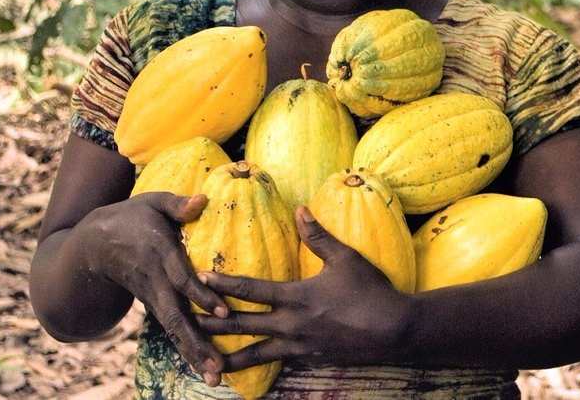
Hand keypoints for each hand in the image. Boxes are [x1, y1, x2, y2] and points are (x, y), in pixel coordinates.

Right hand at [83, 192, 228, 385]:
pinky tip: (202, 367)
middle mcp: (155, 281)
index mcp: (159, 254)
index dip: (201, 295)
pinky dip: (186, 347)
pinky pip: (171, 328)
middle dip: (197, 342)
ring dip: (193, 353)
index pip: (181, 278)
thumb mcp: (151, 202)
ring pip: (173, 328)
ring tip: (214, 376)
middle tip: (217, 365)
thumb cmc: (131, 216)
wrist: (91, 245)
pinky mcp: (153, 304)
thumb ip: (178, 204)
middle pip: (176, 316)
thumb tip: (204, 199)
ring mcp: (152, 296)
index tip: (222, 312)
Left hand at [195, 207, 410, 372]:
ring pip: (255, 354)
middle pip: (243, 325)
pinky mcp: (311, 360)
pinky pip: (278, 364)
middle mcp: (292, 325)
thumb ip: (318, 236)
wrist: (394, 330)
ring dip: (228, 357)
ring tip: (206, 362)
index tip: (199, 278)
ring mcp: (300, 347)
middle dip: (212, 323)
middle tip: (185, 322)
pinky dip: (259, 367)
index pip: (251, 289)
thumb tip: (300, 209)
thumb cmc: (371, 290)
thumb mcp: (346, 258)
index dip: (223, 283)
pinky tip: (249, 370)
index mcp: (297, 297)